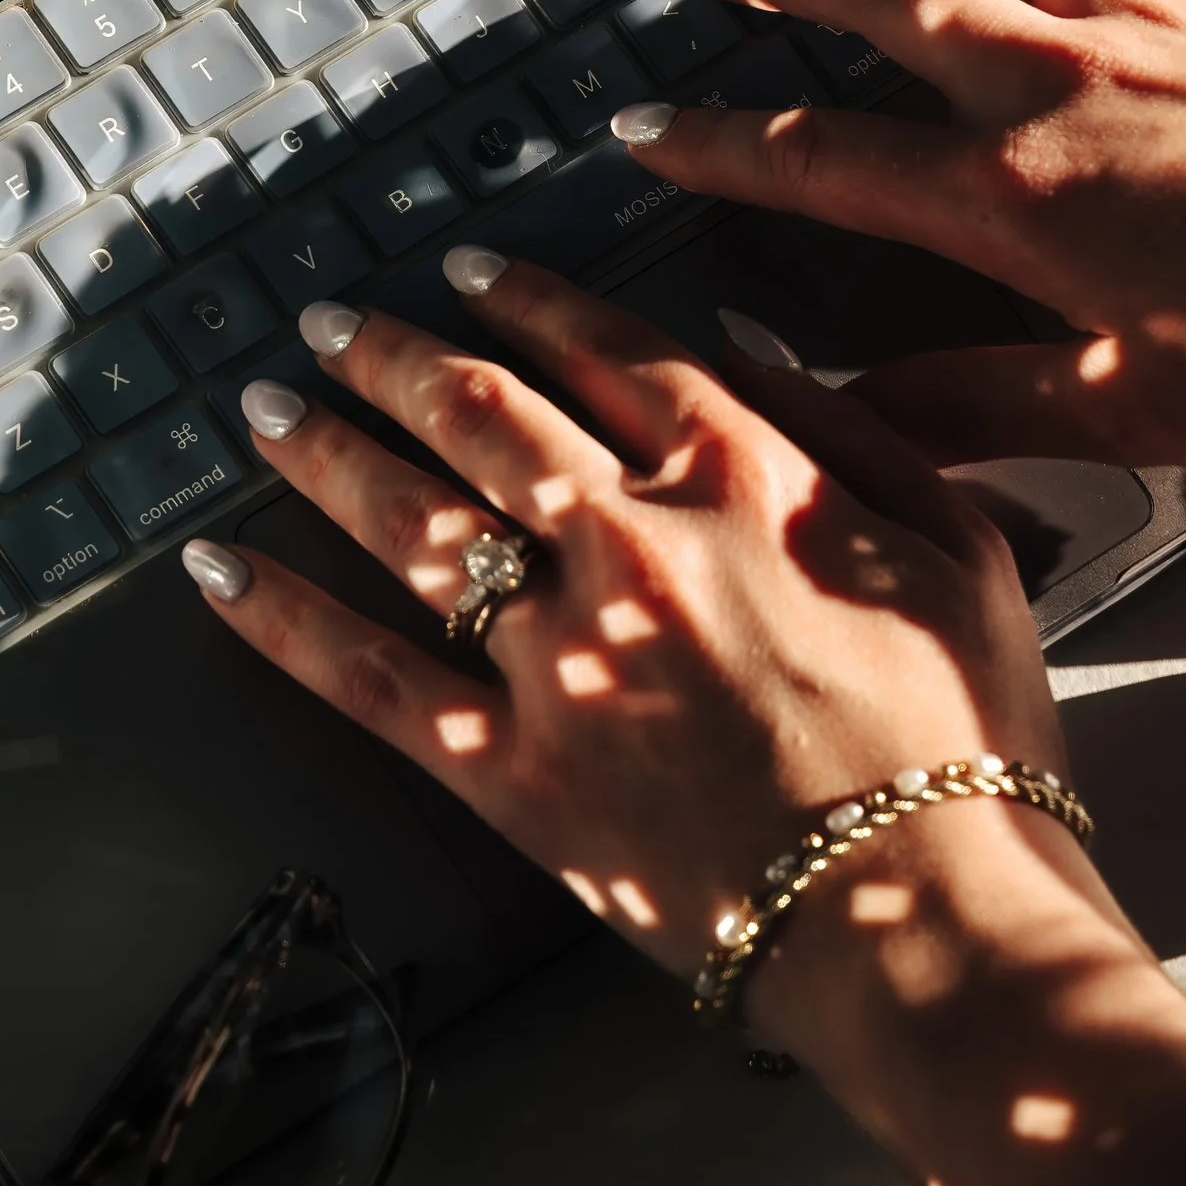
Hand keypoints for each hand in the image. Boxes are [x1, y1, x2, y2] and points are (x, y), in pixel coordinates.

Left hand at [183, 258, 1112, 1016]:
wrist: (926, 916)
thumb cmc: (969, 739)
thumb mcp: (960, 542)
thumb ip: (848, 428)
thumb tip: (739, 342)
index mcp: (743, 475)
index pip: (608, 350)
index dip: (525, 298)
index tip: (466, 268)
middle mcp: (630, 540)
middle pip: (482, 414)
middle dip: (394, 355)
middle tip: (328, 322)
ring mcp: (558, 657)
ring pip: (409, 521)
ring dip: (323, 451)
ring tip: (265, 410)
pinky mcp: (512, 772)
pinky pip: (368, 681)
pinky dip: (282, 618)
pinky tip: (216, 571)